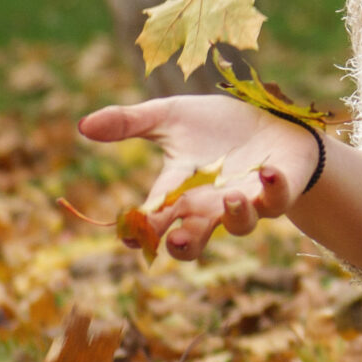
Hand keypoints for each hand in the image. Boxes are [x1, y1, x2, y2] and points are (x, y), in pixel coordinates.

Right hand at [77, 95, 319, 260]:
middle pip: (194, 238)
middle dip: (184, 244)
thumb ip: (130, 122)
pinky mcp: (278, 190)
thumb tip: (82, 124)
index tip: (130, 237)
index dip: (141, 230)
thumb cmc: (218, 125)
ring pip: (240, 225)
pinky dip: (273, 189)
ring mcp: (246, 201)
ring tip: (229, 199)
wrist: (271, 120)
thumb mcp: (171, 116)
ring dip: (235, 216)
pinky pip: (277, 199)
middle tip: (174, 241)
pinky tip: (267, 171)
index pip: (155, 216)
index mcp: (181, 190)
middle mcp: (211, 204)